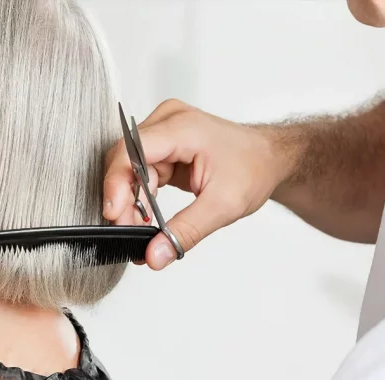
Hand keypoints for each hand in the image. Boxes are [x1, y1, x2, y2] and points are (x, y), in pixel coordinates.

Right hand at [104, 99, 288, 269]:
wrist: (269, 159)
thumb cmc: (254, 168)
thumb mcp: (224, 205)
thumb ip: (187, 230)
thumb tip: (155, 254)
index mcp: (182, 127)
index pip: (131, 151)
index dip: (117, 184)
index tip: (115, 215)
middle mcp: (167, 122)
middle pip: (124, 160)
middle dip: (123, 199)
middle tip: (130, 231)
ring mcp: (163, 133)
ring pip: (128, 169)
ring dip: (130, 201)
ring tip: (141, 228)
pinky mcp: (163, 148)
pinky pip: (138, 172)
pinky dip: (140, 197)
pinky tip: (146, 217)